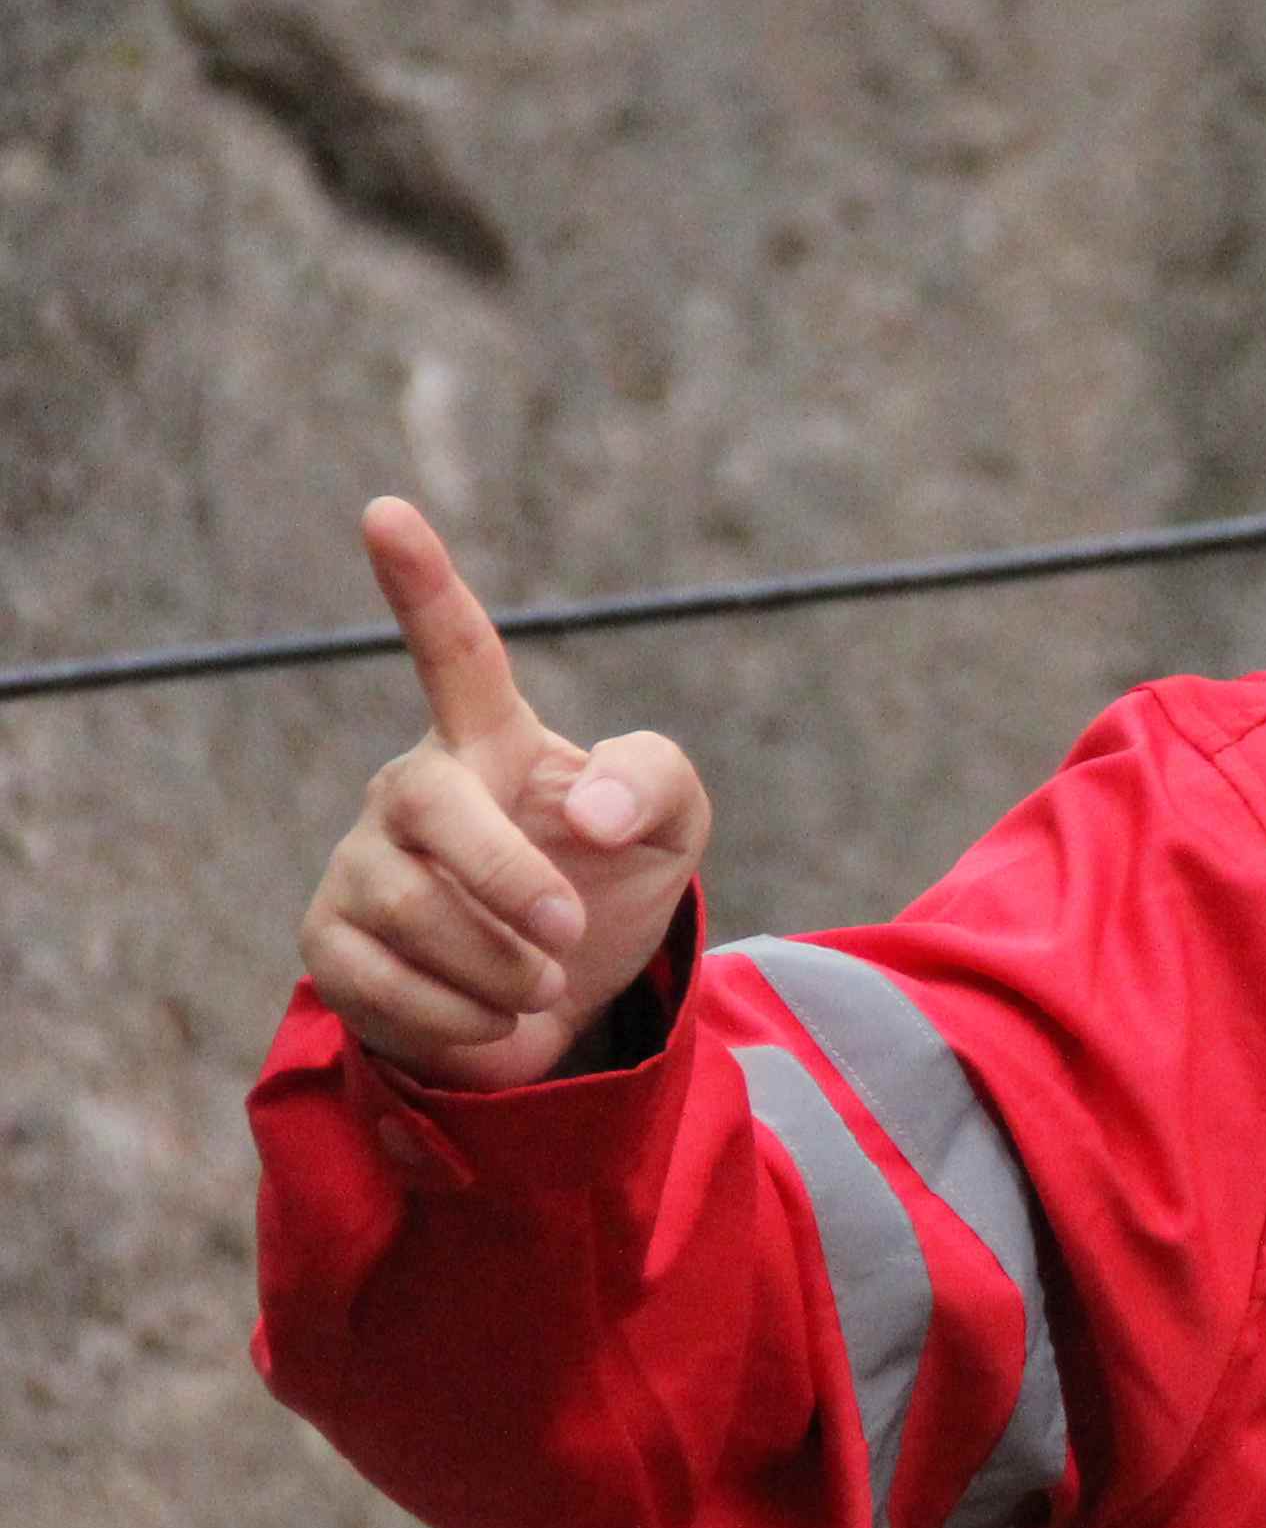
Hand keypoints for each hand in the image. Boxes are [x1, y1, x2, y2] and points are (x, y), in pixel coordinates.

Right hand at [295, 499, 708, 1086]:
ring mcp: (360, 863)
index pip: (453, 650)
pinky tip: (493, 1014)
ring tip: (541, 980)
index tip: (385, 511)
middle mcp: (411, 790)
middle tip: (568, 932)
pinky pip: (387, 982)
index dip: (422, 582)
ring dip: (502, 965)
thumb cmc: (605, 888)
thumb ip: (657, 780)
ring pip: (413, 910)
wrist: (560, 1005)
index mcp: (490, 741)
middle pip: (436, 810)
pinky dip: (466, 1016)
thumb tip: (591, 809)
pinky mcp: (330, 943)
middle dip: (508, 880)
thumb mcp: (672, 827)